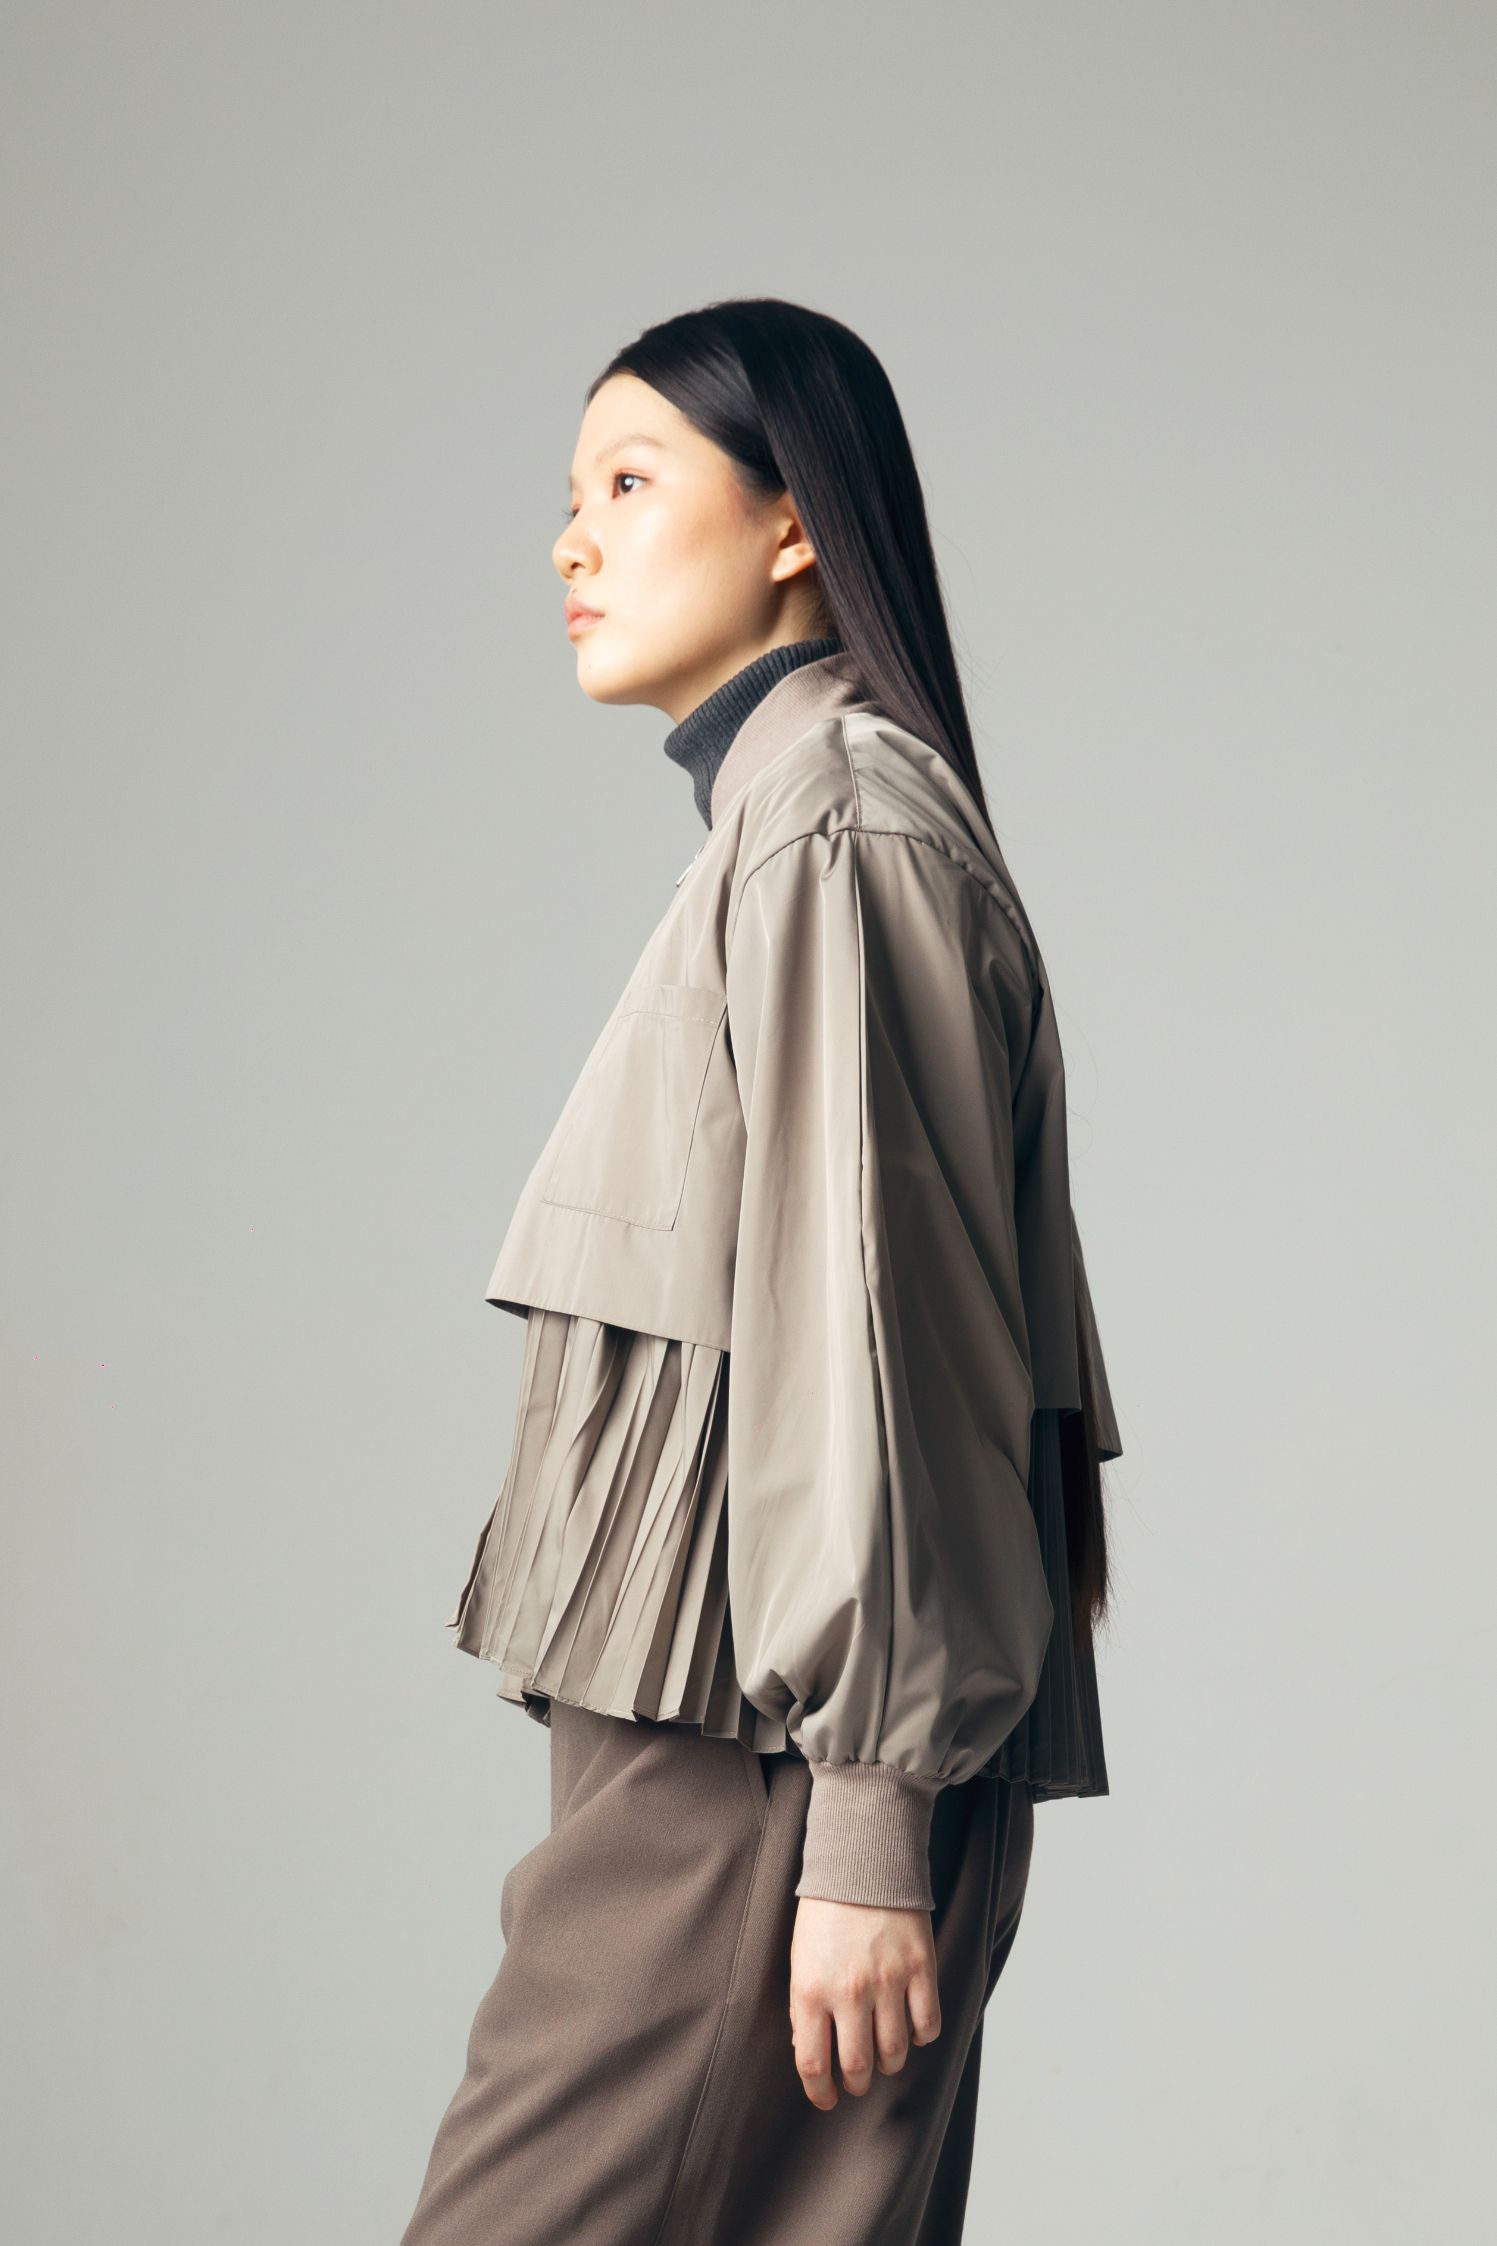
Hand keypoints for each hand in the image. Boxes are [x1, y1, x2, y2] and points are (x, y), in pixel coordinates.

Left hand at [788, 1894, 940, 2108]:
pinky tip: (911, 2027)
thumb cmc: (824, 1912)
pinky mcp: (921, 1968)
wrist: (862, 1861)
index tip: (826, 2099)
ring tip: (884, 2054)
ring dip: (889, 2063)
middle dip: (857, 2083)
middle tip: (857, 2079)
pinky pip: (927, 2024)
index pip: (813, 2063)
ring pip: (895, 2052)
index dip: (820, 2092)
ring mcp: (889, 1981)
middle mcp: (849, 1992)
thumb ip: (802, 2006)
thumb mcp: (799, 1958)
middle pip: (858, 2067)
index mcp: (811, 1990)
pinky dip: (920, 2035)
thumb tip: (810, 2048)